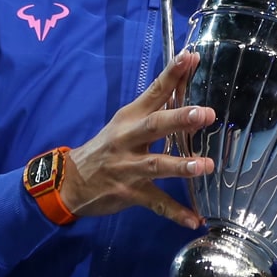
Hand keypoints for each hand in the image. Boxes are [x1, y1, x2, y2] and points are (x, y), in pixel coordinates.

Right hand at [62, 50, 216, 228]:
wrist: (70, 180)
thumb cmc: (106, 148)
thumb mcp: (124, 125)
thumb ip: (154, 113)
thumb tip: (188, 97)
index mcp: (129, 118)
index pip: (153, 92)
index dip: (172, 74)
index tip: (190, 56)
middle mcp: (128, 139)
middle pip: (155, 126)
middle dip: (180, 119)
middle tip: (206, 114)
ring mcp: (127, 167)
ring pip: (156, 165)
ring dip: (181, 165)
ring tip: (205, 166)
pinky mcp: (129, 193)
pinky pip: (156, 203)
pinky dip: (175, 212)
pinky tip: (195, 220)